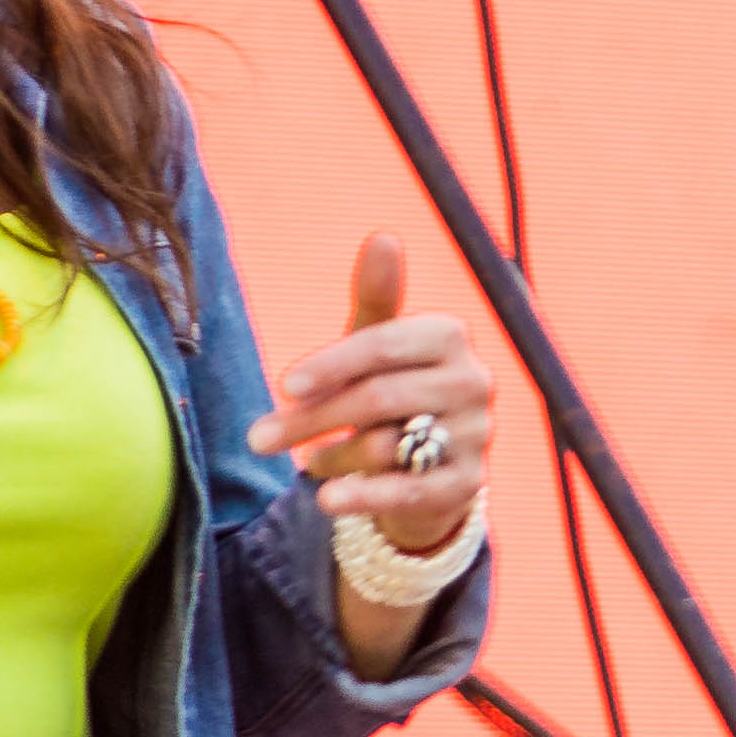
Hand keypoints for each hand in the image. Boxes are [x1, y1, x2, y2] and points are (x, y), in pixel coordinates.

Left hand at [250, 233, 497, 559]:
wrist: (430, 465)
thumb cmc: (392, 390)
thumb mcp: (376, 344)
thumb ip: (375, 297)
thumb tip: (384, 236)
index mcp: (450, 335)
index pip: (383, 344)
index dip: (330, 364)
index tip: (283, 385)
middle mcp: (473, 381)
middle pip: (379, 397)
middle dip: (311, 419)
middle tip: (258, 439)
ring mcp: (476, 435)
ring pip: (387, 447)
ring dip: (333, 457)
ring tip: (308, 463)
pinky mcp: (468, 484)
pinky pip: (407, 492)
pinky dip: (362, 497)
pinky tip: (327, 500)